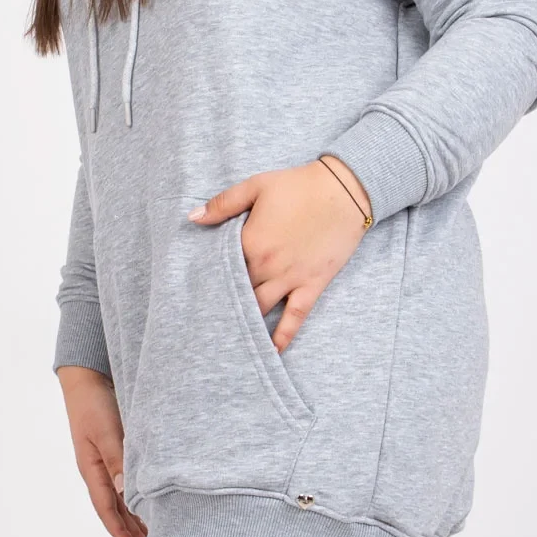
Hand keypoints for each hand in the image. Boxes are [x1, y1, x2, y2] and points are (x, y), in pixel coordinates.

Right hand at [56, 364, 148, 536]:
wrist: (89, 377)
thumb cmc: (94, 403)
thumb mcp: (105, 431)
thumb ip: (117, 459)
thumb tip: (126, 491)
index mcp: (91, 469)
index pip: (106, 509)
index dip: (119, 532)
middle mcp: (100, 470)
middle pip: (116, 509)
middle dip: (131, 533)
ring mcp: (109, 462)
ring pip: (124, 498)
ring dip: (138, 518)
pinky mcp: (120, 451)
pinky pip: (130, 481)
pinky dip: (141, 497)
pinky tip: (153, 505)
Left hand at [189, 156, 371, 352]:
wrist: (344, 190)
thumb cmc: (299, 185)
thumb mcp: (256, 186)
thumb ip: (223, 204)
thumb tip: (193, 218)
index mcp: (250, 242)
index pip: (221, 267)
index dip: (208, 277)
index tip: (195, 288)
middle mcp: (267, 266)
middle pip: (238, 291)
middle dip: (223, 303)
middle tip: (205, 319)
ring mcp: (290, 278)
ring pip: (260, 307)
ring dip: (245, 321)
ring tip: (229, 337)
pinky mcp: (312, 285)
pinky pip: (295, 316)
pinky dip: (283, 335)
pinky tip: (273, 351)